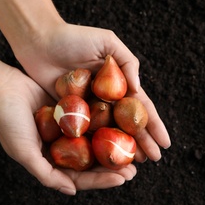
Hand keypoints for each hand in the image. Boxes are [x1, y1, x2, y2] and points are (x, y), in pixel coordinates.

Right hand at [0, 67, 136, 194]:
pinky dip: (107, 124)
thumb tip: (72, 191)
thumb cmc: (8, 122)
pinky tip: (123, 125)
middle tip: (134, 170)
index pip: (81, 176)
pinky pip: (93, 120)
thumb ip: (46, 174)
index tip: (121, 179)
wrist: (1, 88)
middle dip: (113, 167)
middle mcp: (63, 148)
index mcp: (52, 161)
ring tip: (134, 151)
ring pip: (96, 141)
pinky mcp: (73, 111)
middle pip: (92, 161)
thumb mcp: (23, 152)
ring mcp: (69, 130)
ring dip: (114, 147)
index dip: (101, 180)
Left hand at [14, 24, 171, 161]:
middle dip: (142, 143)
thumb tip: (138, 89)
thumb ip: (127, 62)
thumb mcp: (107, 42)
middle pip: (127, 126)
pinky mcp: (68, 116)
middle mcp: (105, 101)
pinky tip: (102, 161)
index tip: (165, 142)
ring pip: (108, 134)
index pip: (140, 108)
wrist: (38, 40)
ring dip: (120, 150)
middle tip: (153, 160)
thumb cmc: (74, 37)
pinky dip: (94, 148)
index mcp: (118, 85)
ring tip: (132, 167)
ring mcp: (87, 110)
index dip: (154, 125)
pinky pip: (84, 134)